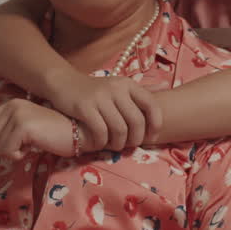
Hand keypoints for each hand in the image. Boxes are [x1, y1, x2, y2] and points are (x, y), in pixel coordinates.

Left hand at [0, 98, 75, 157]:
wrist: (78, 132)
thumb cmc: (55, 133)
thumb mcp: (28, 127)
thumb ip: (10, 128)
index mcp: (12, 104)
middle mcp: (12, 105)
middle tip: (16, 152)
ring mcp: (17, 114)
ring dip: (11, 152)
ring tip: (28, 147)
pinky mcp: (23, 126)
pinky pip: (7, 150)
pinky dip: (17, 155)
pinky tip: (32, 149)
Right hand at [47, 72, 161, 150]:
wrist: (63, 83)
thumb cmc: (96, 89)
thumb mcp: (119, 85)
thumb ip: (142, 88)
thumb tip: (167, 85)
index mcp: (127, 84)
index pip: (151, 105)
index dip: (155, 124)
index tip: (152, 137)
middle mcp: (116, 88)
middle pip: (136, 121)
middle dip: (136, 139)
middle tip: (130, 146)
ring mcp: (100, 97)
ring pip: (119, 129)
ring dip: (119, 144)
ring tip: (116, 146)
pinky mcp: (84, 107)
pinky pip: (100, 131)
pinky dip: (102, 143)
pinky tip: (100, 144)